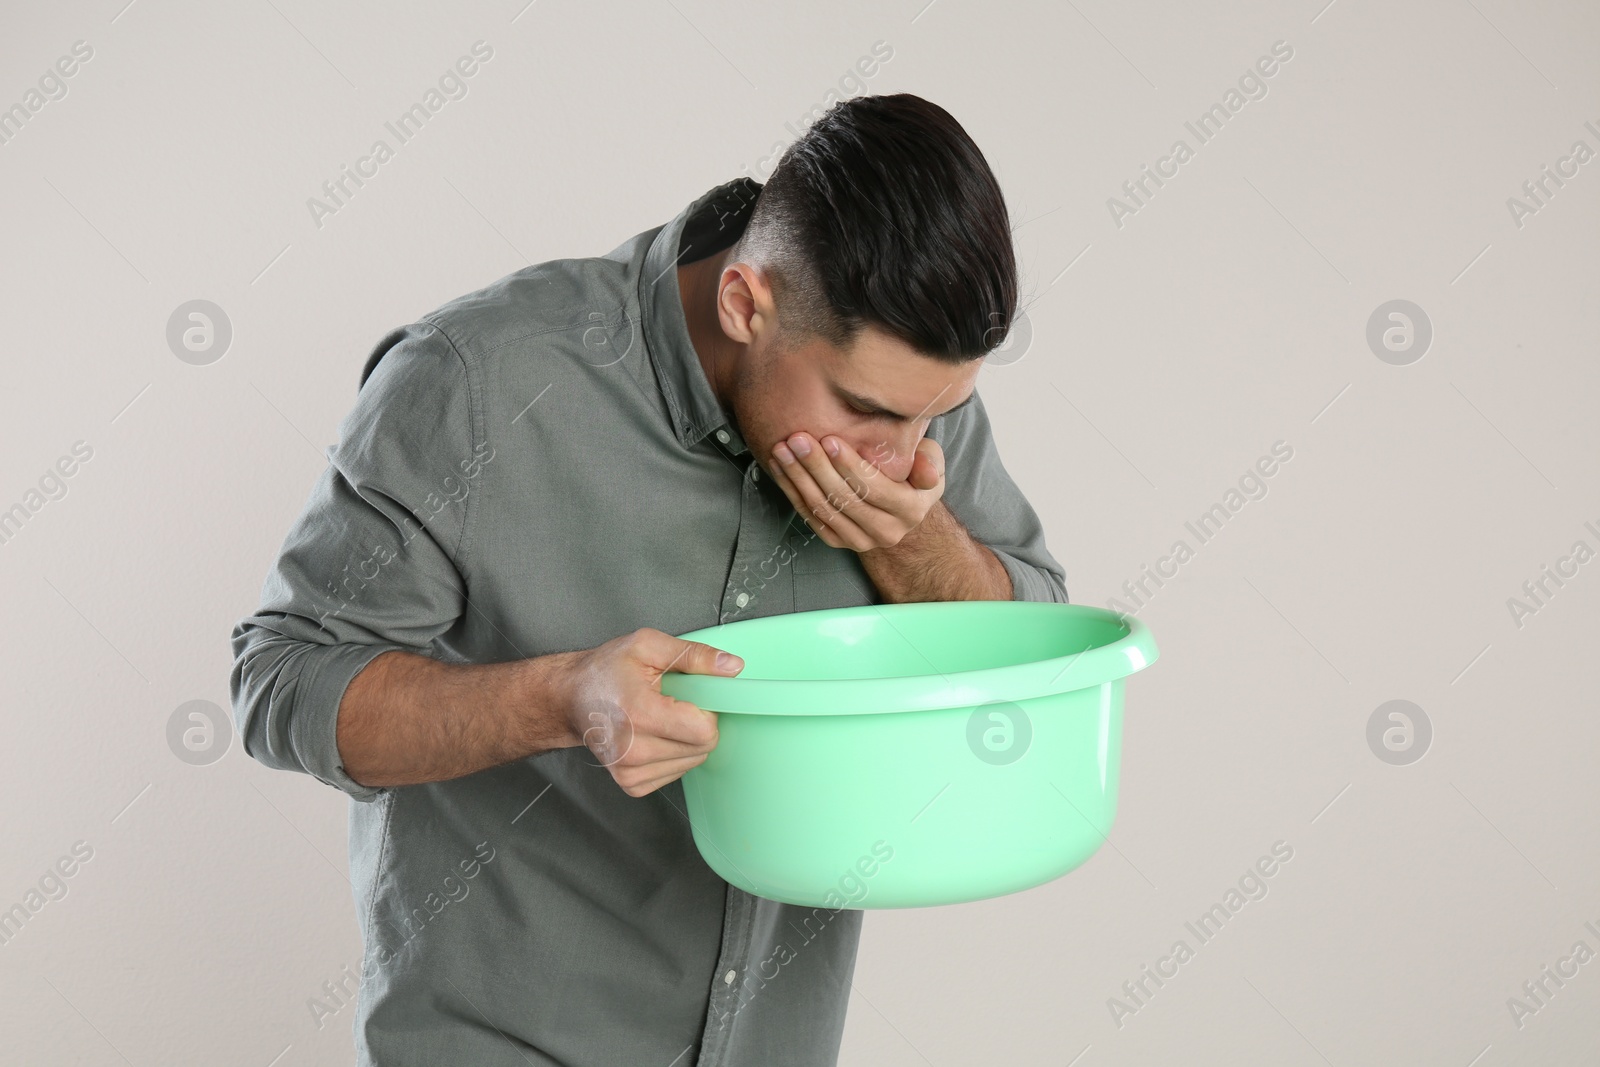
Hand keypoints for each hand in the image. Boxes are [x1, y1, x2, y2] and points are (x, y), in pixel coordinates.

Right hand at [558, 628, 742, 796]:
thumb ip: (694, 655)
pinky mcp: (631, 784)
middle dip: (698, 722)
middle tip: (673, 703)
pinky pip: (677, 772)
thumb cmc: (605, 671)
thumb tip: (732, 668)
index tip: (691, 696)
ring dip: (687, 739)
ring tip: (660, 717)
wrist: (570, 698)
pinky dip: (674, 753)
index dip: (707, 709)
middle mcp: (632, 750)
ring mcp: (630, 772)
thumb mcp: (647, 646)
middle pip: (702, 747)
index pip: (704, 730)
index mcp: (638, 714)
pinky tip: (654, 735)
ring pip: (693, 761)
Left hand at [767, 432, 944, 551]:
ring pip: (824, 509)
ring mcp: (860, 541)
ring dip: (798, 479)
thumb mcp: (931, 463)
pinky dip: (792, 492)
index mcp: (910, 511)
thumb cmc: (912, 475)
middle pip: (844, 499)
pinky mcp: (838, 542)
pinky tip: (780, 468)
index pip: (874, 489)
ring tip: (783, 450)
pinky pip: (810, 517)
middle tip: (798, 440)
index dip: (850, 466)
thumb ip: (929, 462)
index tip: (829, 440)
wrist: (898, 508)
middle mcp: (886, 531)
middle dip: (817, 468)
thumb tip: (925, 471)